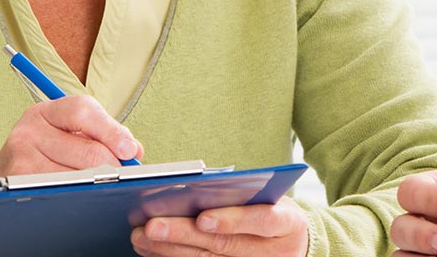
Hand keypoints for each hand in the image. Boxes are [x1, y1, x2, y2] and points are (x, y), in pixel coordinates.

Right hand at [0, 95, 142, 184]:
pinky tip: (78, 194)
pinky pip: (62, 192)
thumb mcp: (73, 132)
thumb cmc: (49, 149)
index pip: (83, 111)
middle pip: (88, 151)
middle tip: (121, 175)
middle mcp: (30, 130)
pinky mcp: (18, 183)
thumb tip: (134, 151)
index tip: (130, 151)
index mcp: (47, 111)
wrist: (6, 171)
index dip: (112, 131)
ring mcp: (21, 157)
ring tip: (95, 184)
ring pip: (79, 176)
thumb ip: (106, 134)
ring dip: (95, 183)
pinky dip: (77, 195)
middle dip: (113, 166)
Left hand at [130, 196, 308, 256]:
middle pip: (226, 246)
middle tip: (154, 225)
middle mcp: (272, 251)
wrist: (292, 244)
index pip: (262, 221)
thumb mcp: (274, 199)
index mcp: (287, 223)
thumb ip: (246, 194)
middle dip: (186, 235)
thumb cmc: (275, 212)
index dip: (232, 220)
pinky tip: (152, 250)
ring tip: (143, 236)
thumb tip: (196, 187)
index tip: (203, 218)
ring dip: (171, 250)